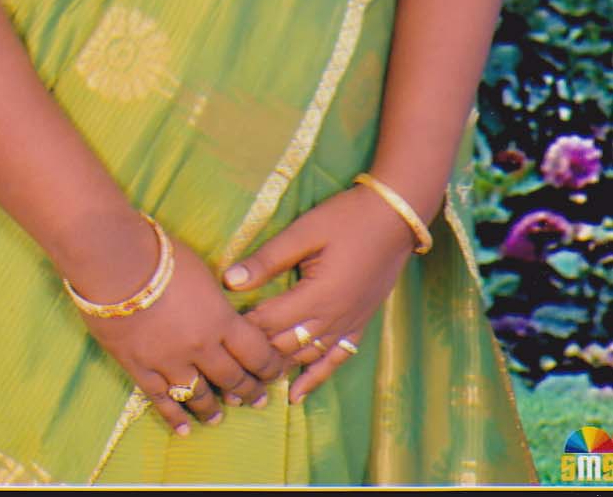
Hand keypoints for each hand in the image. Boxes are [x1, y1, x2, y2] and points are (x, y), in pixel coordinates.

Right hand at [81, 236, 288, 434]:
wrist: (115, 262)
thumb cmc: (161, 255)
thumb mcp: (202, 272)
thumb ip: (214, 301)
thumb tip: (220, 313)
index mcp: (221, 320)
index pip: (256, 352)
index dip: (270, 366)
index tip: (276, 373)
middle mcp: (201, 347)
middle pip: (232, 378)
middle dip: (248, 390)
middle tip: (256, 399)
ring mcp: (170, 362)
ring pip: (198, 395)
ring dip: (212, 408)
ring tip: (218, 417)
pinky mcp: (140, 368)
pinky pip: (161, 400)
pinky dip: (174, 417)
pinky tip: (183, 429)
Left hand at [222, 185, 416, 402]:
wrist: (394, 219)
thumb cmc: (347, 219)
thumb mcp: (305, 231)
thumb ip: (268, 259)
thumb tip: (230, 280)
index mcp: (317, 296)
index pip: (269, 321)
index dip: (243, 325)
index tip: (219, 326)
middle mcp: (332, 319)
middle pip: (285, 345)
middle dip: (255, 351)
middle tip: (226, 357)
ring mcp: (347, 326)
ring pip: (306, 357)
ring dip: (278, 368)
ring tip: (249, 378)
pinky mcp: (358, 326)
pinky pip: (335, 361)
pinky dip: (314, 379)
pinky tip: (296, 395)